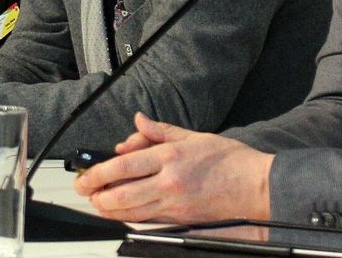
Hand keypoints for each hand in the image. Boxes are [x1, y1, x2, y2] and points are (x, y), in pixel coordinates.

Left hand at [74, 112, 273, 222]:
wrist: (256, 187)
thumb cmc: (229, 160)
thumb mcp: (194, 136)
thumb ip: (161, 131)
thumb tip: (139, 121)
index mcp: (171, 157)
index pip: (124, 165)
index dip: (99, 172)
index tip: (86, 175)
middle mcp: (169, 182)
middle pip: (121, 194)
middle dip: (97, 194)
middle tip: (85, 191)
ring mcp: (174, 205)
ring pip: (130, 212)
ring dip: (108, 209)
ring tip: (98, 202)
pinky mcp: (180, 220)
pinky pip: (147, 220)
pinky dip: (129, 217)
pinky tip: (121, 212)